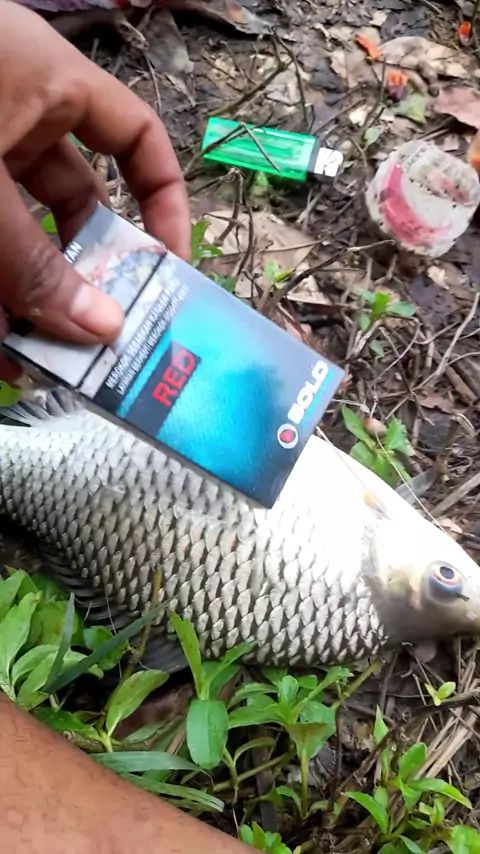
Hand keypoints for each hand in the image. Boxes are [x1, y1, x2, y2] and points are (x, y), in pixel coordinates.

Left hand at [0, 0, 190, 380]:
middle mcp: (13, 113)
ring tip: (32, 357)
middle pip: (73, 204)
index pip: (135, 138)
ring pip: (18, 233)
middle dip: (82, 274)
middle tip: (92, 335)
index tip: (165, 268)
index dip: (164, 202)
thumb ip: (35, 262)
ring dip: (28, 295)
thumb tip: (102, 331)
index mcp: (46, 84)